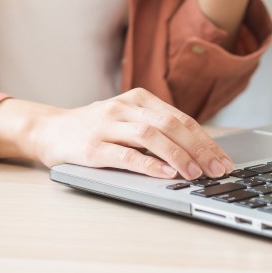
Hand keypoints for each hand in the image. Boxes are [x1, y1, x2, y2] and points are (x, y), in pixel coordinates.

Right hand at [26, 88, 233, 178]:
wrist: (48, 129)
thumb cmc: (93, 128)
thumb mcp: (126, 119)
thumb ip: (155, 128)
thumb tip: (197, 152)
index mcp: (137, 98)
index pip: (179, 118)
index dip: (205, 140)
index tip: (223, 159)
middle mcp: (122, 107)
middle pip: (169, 124)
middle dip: (199, 148)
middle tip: (217, 169)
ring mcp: (105, 126)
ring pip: (149, 135)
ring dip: (177, 155)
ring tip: (195, 173)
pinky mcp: (91, 147)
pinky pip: (124, 154)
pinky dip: (148, 164)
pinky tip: (165, 173)